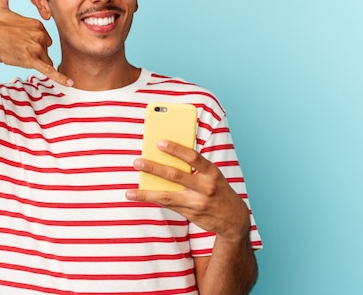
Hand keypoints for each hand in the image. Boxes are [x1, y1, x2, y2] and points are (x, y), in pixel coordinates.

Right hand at [0, 0, 72, 85]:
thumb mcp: (0, 3)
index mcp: (35, 23)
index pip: (42, 36)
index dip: (32, 40)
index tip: (19, 40)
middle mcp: (39, 35)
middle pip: (45, 48)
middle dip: (35, 51)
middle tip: (16, 49)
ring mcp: (36, 48)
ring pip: (44, 59)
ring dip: (36, 61)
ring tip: (19, 58)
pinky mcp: (32, 60)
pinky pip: (50, 70)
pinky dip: (60, 77)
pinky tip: (70, 83)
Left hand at [126, 140, 250, 241]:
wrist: (234, 219)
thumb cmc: (218, 190)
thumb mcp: (212, 175)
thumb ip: (194, 167)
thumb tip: (166, 157)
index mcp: (212, 172)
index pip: (193, 157)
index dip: (176, 149)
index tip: (159, 142)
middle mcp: (205, 187)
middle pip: (175, 175)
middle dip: (154, 168)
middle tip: (137, 162)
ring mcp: (197, 203)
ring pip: (167, 196)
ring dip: (146, 194)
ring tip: (128, 193)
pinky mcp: (190, 214)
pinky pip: (168, 205)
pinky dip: (153, 199)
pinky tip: (139, 196)